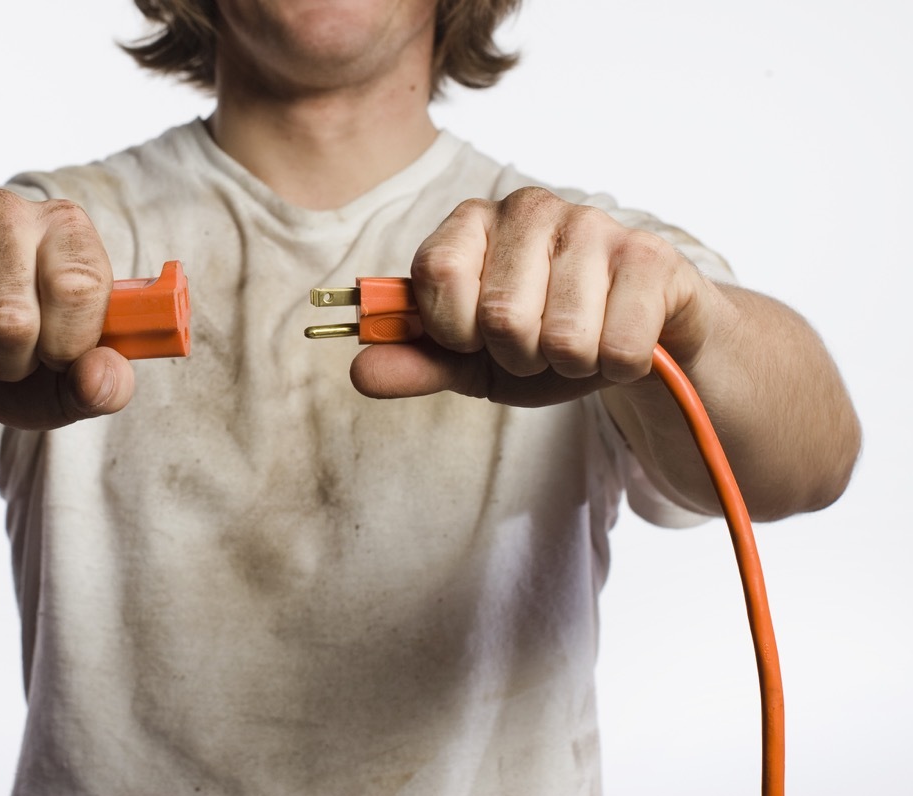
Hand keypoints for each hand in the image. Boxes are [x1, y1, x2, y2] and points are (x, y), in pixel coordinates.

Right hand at [0, 188, 134, 429]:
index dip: (66, 345)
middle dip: (9, 364)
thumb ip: (104, 386)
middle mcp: (3, 212)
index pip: (78, 289)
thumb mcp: (73, 383)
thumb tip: (102, 378)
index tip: (56, 354)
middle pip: (10, 319)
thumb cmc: (26, 363)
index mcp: (66, 227)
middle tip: (6, 356)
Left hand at [350, 187, 717, 406]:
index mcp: (473, 222)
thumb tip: (360, 371)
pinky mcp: (651, 256)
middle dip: (518, 355)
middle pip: (501, 315)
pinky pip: (619, 347)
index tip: (473, 338)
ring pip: (563, 338)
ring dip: (570, 364)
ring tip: (578, 342)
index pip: (437, 275)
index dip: (453, 330)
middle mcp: (531, 208)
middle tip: (535, 344)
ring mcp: (594, 225)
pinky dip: (615, 368)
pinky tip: (620, 339)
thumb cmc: (541, 340)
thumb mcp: (469, 360)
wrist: (632, 339)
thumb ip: (416, 362)